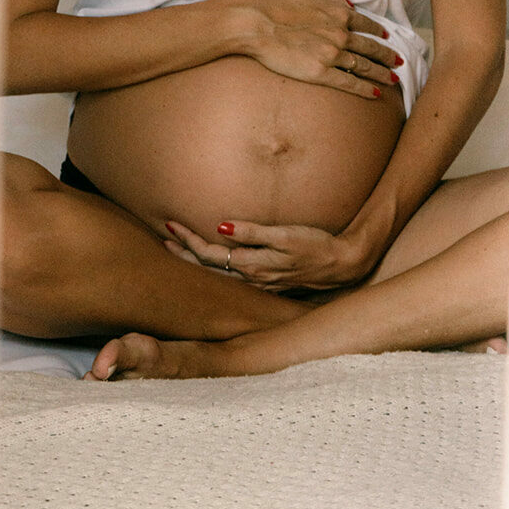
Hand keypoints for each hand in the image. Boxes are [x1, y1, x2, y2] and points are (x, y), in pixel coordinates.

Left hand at [164, 217, 374, 291]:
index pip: (209, 255)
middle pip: (209, 268)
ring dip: (199, 261)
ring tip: (180, 249)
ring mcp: (261, 283)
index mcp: (251, 266)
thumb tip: (221, 226)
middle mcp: (252, 278)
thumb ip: (252, 232)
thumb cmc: (315, 245)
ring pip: (220, 275)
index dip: (188, 241)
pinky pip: (235, 277)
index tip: (170, 225)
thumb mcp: (284, 236)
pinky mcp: (271, 282)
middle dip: (185, 253)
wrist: (344, 265)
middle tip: (164, 237)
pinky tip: (216, 263)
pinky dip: (219, 267)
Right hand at [223, 0, 401, 99]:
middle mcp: (340, 34)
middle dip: (387, 55)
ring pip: (364, 66)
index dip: (378, 30)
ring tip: (394, 80)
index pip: (365, 23)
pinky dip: (365, 89)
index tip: (387, 36)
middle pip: (370, 47)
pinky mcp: (320, 73)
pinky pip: (349, 83)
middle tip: (399, 62)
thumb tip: (347, 2)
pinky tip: (376, 94)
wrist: (254, 22)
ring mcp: (332, 55)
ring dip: (381, 73)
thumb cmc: (272, 0)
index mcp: (337, 12)